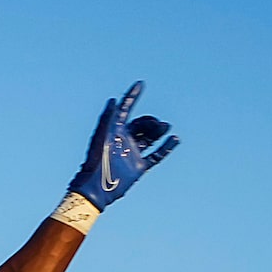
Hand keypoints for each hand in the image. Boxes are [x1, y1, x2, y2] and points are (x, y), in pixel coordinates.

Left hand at [68, 82, 177, 209]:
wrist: (96, 188)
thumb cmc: (95, 161)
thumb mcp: (101, 136)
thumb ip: (108, 118)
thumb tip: (114, 99)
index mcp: (114, 131)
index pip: (125, 109)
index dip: (132, 96)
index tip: (140, 83)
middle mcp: (124, 140)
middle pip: (142, 124)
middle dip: (150, 121)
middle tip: (155, 124)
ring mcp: (132, 153)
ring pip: (150, 138)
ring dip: (159, 131)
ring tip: (165, 127)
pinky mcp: (139, 167)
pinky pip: (156, 156)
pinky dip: (166, 148)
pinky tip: (175, 139)